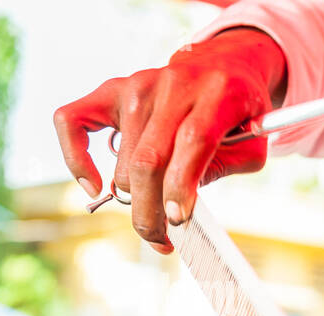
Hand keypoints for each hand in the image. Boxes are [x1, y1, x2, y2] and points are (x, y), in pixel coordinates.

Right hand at [52, 27, 286, 253]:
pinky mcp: (111, 89)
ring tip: (151, 218)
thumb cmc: (238, 115)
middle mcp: (173, 85)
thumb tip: (180, 208)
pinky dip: (75, 158)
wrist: (222, 67)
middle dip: (152, 210)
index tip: (177, 220)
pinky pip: (71, 122)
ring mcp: (137, 85)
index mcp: (217, 95)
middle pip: (150, 158)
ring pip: (123, 158)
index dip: (181, 185)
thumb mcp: (251, 145)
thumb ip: (223, 170)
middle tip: (161, 240)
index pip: (192, 141)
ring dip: (134, 199)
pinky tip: (94, 187)